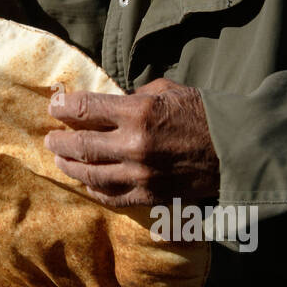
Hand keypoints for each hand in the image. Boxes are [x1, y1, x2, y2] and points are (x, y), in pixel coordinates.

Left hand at [44, 77, 218, 206]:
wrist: (237, 149)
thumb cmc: (202, 113)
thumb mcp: (166, 90)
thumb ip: (132, 96)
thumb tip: (106, 105)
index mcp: (138, 112)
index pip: (85, 109)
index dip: (63, 107)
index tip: (54, 107)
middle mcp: (134, 145)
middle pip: (80, 145)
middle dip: (59, 141)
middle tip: (50, 139)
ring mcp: (141, 174)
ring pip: (90, 174)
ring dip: (69, 167)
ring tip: (60, 161)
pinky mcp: (150, 196)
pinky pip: (111, 196)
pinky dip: (94, 189)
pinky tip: (87, 183)